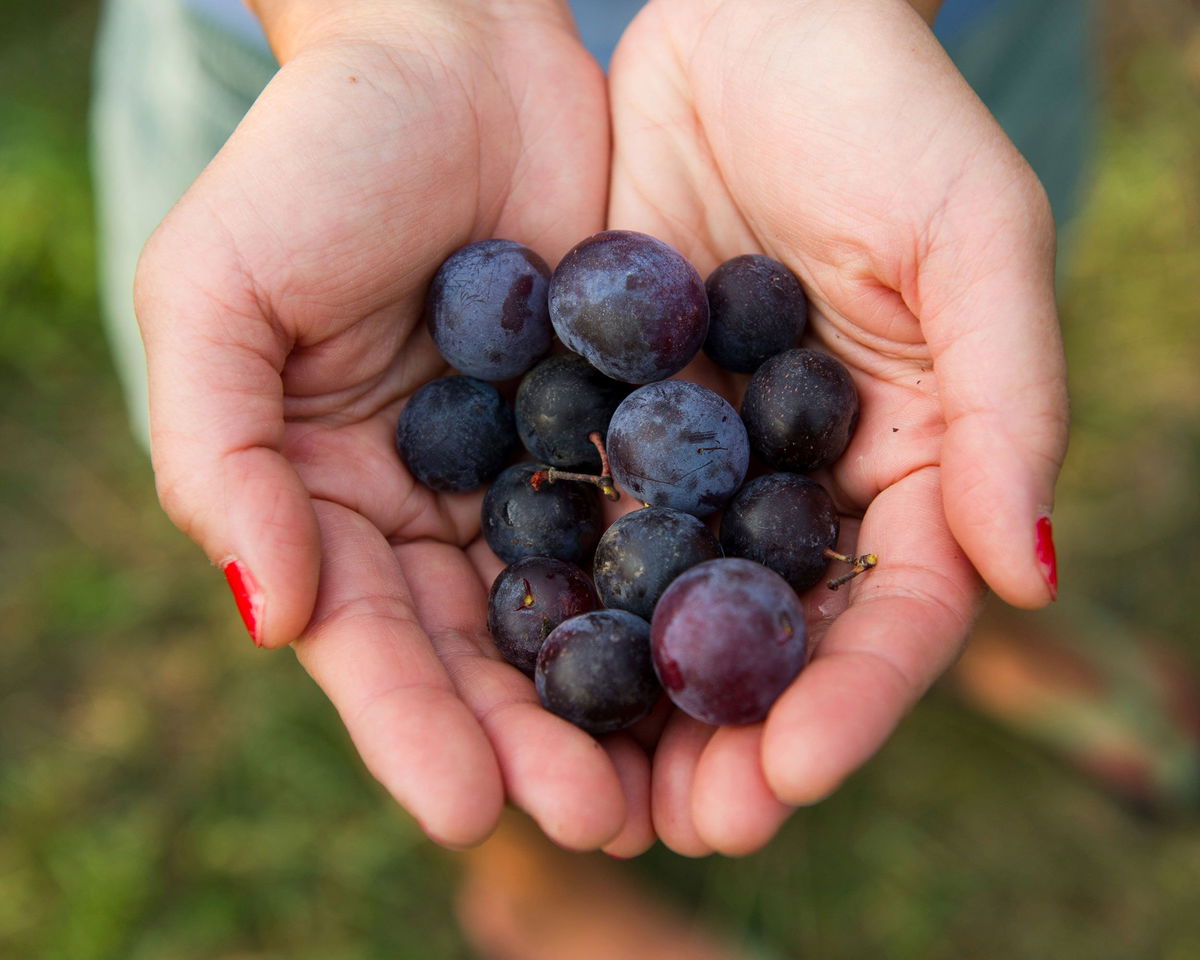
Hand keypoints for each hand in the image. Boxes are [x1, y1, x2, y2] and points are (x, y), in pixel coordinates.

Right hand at [135, 0, 652, 852]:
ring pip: (582, 611)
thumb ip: (216, 451)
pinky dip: (692, 585)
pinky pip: (662, 516)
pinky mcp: (625, 425)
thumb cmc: (312, 161)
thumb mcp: (219, 294)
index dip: (411, 725)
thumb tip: (269, 611)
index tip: (465, 806)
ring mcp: (538, 475)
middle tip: (599, 818)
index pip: (372, 641)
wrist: (450, 51)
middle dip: (534, 742)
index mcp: (332, 502)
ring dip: (626, 699)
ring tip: (681, 779)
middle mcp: (440, 512)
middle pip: (486, 653)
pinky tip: (737, 646)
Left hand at [608, 0, 1067, 854]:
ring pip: (671, 606)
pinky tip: (516, 660)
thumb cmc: (883, 113)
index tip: (790, 773)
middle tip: (686, 825)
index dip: (852, 698)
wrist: (749, 21)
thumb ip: (1006, 404)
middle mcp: (799, 482)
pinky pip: (582, 518)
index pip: (894, 612)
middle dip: (735, 738)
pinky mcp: (608, 414)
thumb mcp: (971, 241)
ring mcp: (699, 459)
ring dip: (635, 703)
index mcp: (906, 463)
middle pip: (775, 640)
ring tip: (591, 789)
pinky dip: (557, 594)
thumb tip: (1028, 578)